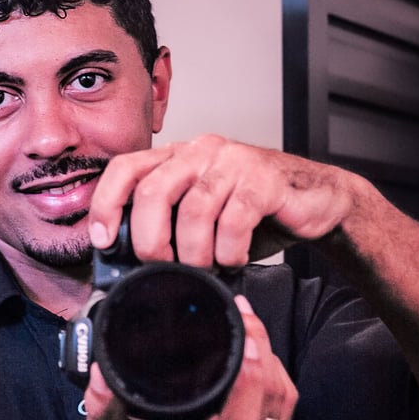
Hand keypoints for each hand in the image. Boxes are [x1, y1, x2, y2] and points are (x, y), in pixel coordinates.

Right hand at [82, 295, 297, 419]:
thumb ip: (102, 413)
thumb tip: (101, 373)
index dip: (248, 380)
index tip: (243, 339)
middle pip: (268, 405)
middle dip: (262, 353)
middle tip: (243, 313)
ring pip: (282, 404)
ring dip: (272, 360)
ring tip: (250, 323)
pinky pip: (284, 411)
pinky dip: (276, 377)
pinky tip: (260, 352)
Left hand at [89, 135, 357, 268]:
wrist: (316, 200)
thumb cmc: (254, 211)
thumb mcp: (202, 216)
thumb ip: (169, 226)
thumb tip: (130, 264)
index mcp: (177, 157)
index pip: (125, 168)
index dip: (105, 204)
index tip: (102, 241)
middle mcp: (200, 152)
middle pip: (152, 191)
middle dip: (149, 239)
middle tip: (159, 265)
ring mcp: (232, 162)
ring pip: (194, 209)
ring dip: (194, 252)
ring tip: (203, 267)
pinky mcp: (263, 179)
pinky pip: (234, 219)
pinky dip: (229, 250)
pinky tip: (233, 258)